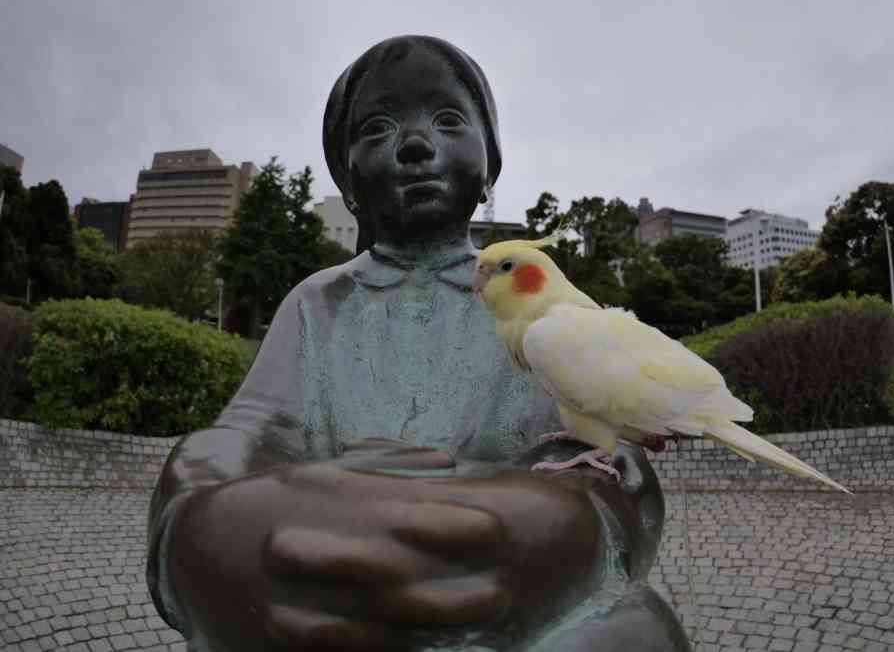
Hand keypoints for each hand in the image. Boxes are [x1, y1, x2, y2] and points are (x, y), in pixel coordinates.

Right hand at [168, 441, 601, 651]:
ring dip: (428, 630)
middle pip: (395, 575)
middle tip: (504, 592)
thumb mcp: (321, 474)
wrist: (190, 546)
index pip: (398, 512)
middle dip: (452, 586)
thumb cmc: (273, 502)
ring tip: (480, 632)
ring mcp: (293, 601)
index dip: (451, 523)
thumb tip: (448, 458)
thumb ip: (384, 465)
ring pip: (372, 625)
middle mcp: (313, 548)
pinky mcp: (280, 641)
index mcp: (323, 499)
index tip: (498, 528)